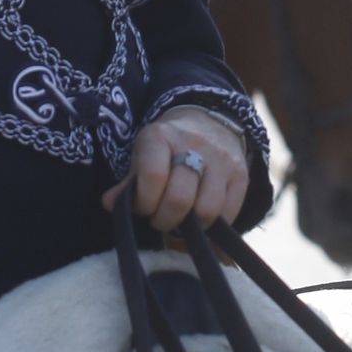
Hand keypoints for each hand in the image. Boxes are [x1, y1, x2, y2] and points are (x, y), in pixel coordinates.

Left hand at [103, 104, 249, 235]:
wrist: (208, 125)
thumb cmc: (166, 149)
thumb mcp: (142, 156)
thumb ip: (127, 183)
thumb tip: (110, 205)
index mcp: (160, 137)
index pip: (153, 176)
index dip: (144, 202)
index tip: (142, 207)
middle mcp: (193, 145)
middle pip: (180, 198)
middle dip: (165, 219)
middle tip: (159, 219)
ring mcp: (221, 160)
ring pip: (207, 210)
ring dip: (190, 226)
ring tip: (181, 219)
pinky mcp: (241, 175)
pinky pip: (228, 213)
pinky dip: (212, 224)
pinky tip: (199, 218)